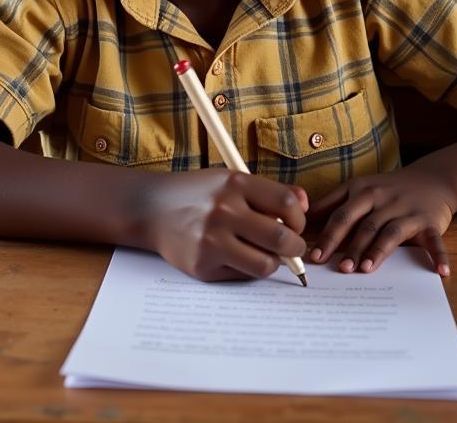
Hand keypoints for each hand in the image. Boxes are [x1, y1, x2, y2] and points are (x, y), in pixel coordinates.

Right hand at [144, 169, 307, 281]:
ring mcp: (212, 240)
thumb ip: (269, 191)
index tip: (294, 224)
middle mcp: (224, 210)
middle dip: (295, 247)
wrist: (151, 208)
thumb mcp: (230, 180)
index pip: (287, 203)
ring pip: (266, 265)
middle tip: (291, 248)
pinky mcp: (202, 265)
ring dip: (273, 262)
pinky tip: (236, 256)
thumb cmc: (198, 194)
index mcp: (234, 183)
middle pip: (282, 239)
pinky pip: (242, 275)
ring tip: (264, 253)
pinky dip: (247, 269)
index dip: (299, 218)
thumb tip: (306, 204)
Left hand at [308, 165, 456, 275]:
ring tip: (366, 269)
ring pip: (390, 233)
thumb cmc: (386, 188)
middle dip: (349, 247)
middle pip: (363, 225)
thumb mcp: (357, 188)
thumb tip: (302, 219)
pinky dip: (438, 255)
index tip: (314, 255)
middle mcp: (383, 200)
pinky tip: (440, 271)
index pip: (340, 215)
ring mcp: (407, 211)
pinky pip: (434, 240)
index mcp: (361, 191)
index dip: (327, 236)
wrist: (431, 179)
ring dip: (378, 252)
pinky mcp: (431, 222)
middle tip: (339, 269)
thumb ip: (331, 203)